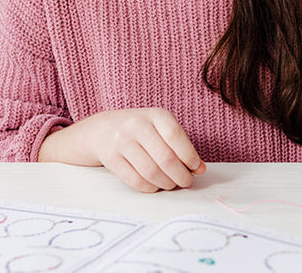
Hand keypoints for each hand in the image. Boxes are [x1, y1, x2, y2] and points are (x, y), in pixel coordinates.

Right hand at [39, 108, 205, 192]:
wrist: (101, 129)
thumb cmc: (139, 130)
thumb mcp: (160, 127)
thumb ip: (180, 145)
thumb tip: (200, 169)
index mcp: (155, 114)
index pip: (176, 136)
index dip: (189, 156)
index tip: (196, 168)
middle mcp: (138, 125)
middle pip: (165, 158)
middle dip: (181, 176)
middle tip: (186, 182)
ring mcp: (122, 141)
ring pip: (151, 172)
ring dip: (166, 184)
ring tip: (171, 184)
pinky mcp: (111, 158)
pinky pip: (135, 180)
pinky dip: (150, 188)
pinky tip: (155, 186)